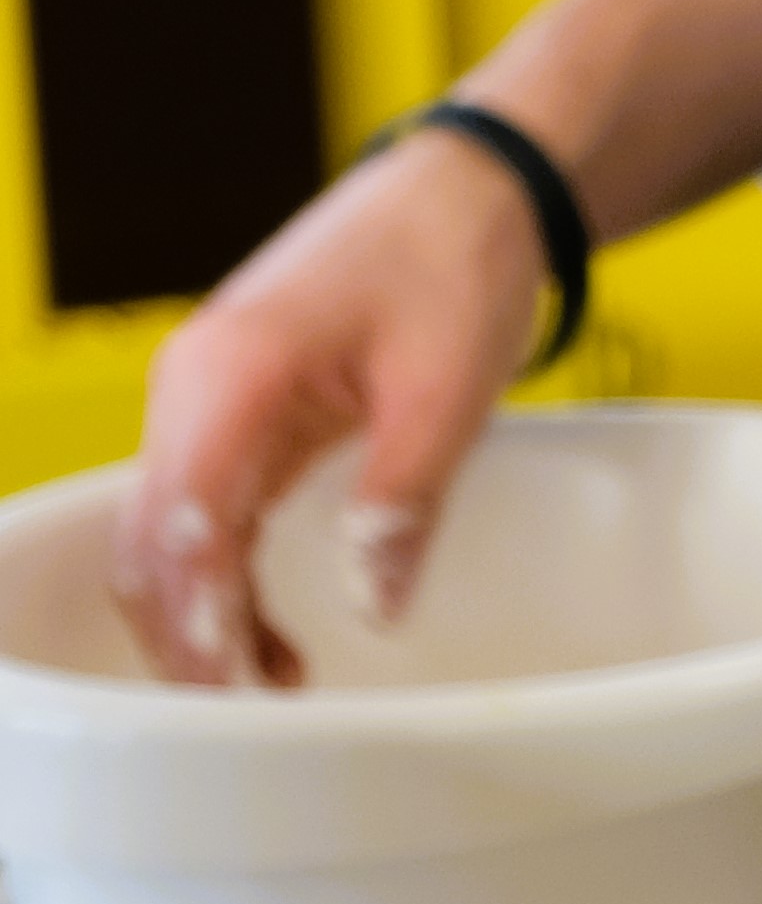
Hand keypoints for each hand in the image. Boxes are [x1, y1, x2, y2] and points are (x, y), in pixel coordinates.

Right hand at [120, 136, 551, 686]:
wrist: (468, 185)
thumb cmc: (455, 262)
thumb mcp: (446, 390)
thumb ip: (401, 499)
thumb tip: (371, 603)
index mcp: (233, 373)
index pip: (185, 520)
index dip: (200, 617)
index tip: (233, 691)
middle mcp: (194, 386)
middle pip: (152, 541)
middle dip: (185, 637)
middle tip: (246, 718)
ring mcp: (205, 398)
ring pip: (166, 536)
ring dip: (200, 618)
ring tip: (266, 691)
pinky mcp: (234, 412)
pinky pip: (204, 514)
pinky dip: (222, 580)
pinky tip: (268, 637)